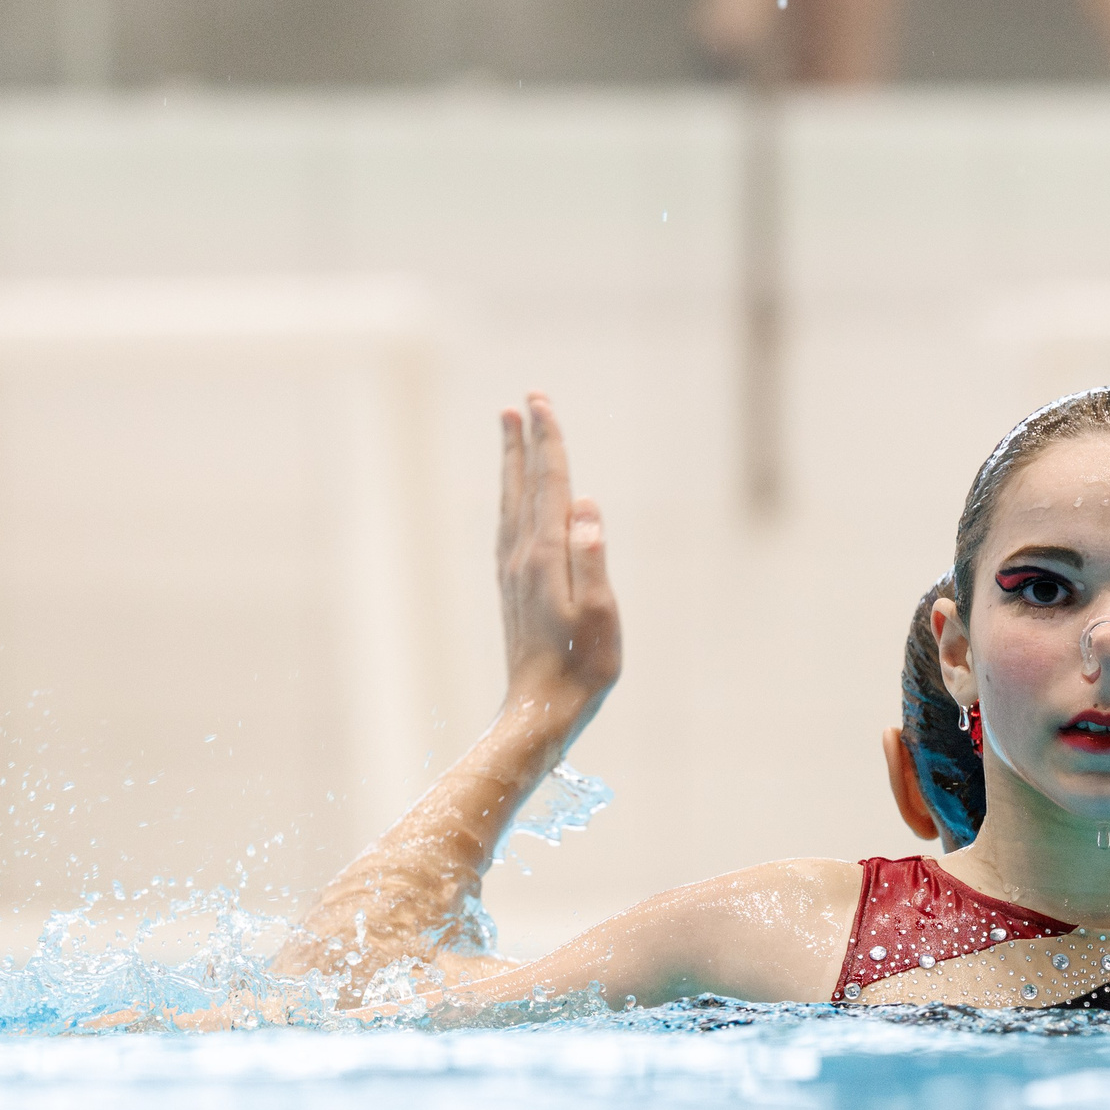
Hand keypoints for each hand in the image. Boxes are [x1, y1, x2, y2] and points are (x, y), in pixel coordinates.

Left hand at [497, 395, 621, 741]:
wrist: (541, 709)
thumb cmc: (582, 666)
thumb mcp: (601, 614)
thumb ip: (593, 558)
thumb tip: (587, 507)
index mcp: (547, 557)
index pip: (550, 485)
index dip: (548, 442)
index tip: (541, 402)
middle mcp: (522, 556)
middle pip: (523, 485)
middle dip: (524, 441)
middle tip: (524, 400)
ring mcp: (512, 572)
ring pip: (511, 502)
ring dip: (513, 463)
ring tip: (511, 430)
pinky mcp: (512, 587)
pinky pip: (508, 525)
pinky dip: (512, 497)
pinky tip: (515, 497)